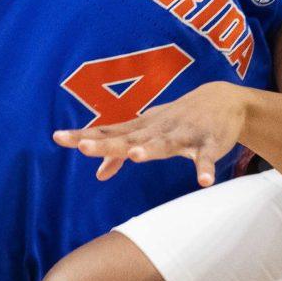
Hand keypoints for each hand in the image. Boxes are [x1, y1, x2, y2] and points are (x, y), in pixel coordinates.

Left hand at [54, 81, 251, 186]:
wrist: (223, 99)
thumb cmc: (177, 119)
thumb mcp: (148, 133)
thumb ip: (122, 153)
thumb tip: (98, 175)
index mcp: (141, 128)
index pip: (107, 133)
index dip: (84, 136)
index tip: (58, 138)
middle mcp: (157, 129)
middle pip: (128, 138)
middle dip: (107, 145)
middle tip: (83, 147)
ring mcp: (183, 135)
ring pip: (164, 144)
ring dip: (150, 149)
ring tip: (136, 156)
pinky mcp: (209, 143)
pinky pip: (206, 157)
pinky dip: (205, 168)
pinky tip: (204, 181)